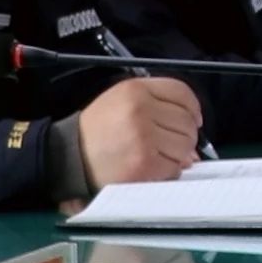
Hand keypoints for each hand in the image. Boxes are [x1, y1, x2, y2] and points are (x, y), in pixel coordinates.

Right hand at [79, 76, 201, 189]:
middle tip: (167, 145)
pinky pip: (173, 167)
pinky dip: (167, 171)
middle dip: (184, 137)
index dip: (193, 108)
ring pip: (185, 146)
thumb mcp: (121, 102)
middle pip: (187, 122)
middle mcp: (140, 109)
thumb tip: (194, 131)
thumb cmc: (96, 131)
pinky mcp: (143, 163)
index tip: (194, 120)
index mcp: (135, 90)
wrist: (67, 156)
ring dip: (177, 156)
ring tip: (155, 157)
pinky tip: (150, 169)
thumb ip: (157, 107)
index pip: (181, 92)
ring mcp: (143, 137)